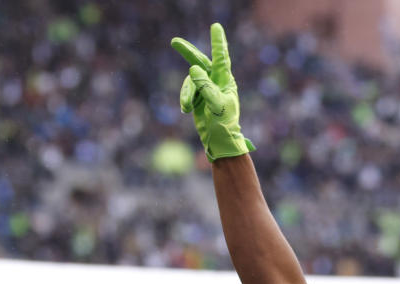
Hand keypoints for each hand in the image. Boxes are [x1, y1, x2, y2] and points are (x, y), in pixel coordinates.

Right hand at [171, 23, 255, 160]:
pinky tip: (186, 110)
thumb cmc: (223, 124)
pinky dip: (184, 99)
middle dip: (187, 52)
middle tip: (174, 42)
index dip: (217, 42)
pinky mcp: (198, 96)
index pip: (220, 58)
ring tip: (186, 108)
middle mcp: (216, 81)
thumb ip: (206, 87)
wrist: (219, 141)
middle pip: (200, 61)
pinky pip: (186, 91)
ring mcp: (206, 88)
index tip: (216, 27)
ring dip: (186, 94)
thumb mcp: (216, 106)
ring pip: (189, 82)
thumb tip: (193, 69)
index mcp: (225, 82)